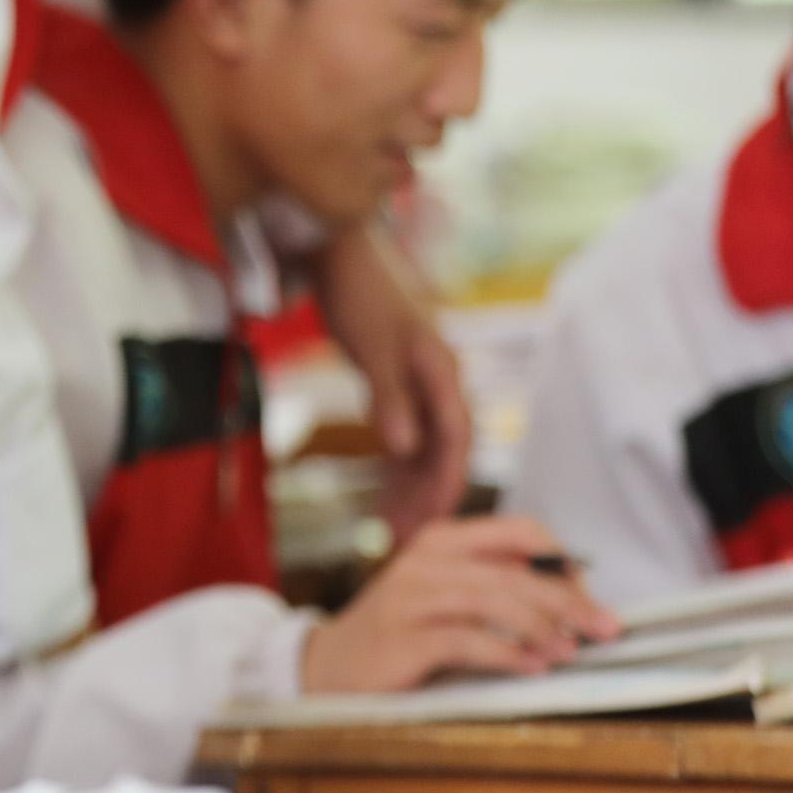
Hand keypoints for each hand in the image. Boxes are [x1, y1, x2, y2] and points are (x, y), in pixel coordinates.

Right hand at [299, 514, 619, 693]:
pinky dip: (507, 654)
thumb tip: (570, 597)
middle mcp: (426, 559)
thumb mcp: (444, 596)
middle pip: (515, 571)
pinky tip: (532, 667)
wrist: (326, 668)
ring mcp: (411, 596)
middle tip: (604, 628)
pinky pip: (466, 640)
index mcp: (442, 540)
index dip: (562, 562)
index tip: (588, 597)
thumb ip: (493, 586)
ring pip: (494, 600)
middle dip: (569, 600)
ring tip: (570, 651)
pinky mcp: (403, 637)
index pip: (520, 531)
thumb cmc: (398, 635)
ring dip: (541, 627)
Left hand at [312, 220, 469, 533]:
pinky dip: (395, 471)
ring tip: (397, 535)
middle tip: (412, 544)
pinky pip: (405, 440)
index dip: (447, 483)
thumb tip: (405, 448)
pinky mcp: (396, 388)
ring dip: (412, 491)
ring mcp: (418, 386)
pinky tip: (385, 501)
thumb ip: (389, 398)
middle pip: (442, 452)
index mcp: (441, 371)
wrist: (337, 248)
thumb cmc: (359, 291)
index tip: (438, 522)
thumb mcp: (373, 347)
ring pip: (424, 451)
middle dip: (430, 499)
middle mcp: (438, 382)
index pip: (455, 439)